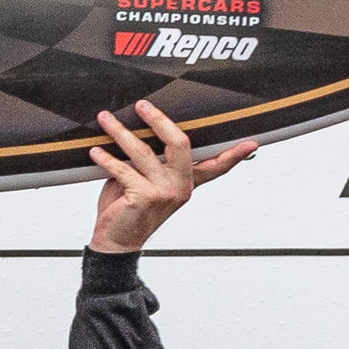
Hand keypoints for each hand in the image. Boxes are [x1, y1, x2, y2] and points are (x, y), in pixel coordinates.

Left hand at [87, 99, 256, 253]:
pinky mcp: (144, 198)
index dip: (234, 154)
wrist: (115, 243)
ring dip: (120, 132)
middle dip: (158, 119)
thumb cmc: (127, 211)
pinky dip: (106, 158)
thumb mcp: (144, 182)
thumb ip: (149, 161)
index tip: (252, 143)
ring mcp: (164, 193)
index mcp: (187, 182)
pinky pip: (122, 169)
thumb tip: (136, 129)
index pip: (215, 166)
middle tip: (142, 105)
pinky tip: (96, 151)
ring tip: (105, 119)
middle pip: (179, 143)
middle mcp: (180, 187)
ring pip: (143, 152)